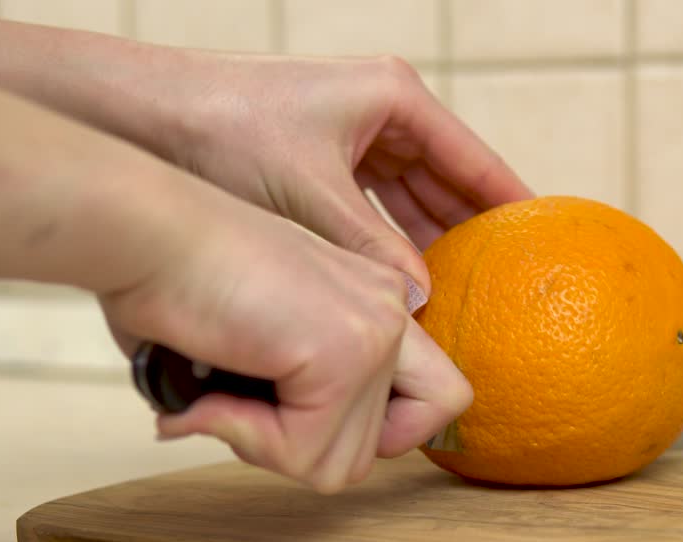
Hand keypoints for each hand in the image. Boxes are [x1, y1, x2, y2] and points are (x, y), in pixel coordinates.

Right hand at [99, 187, 471, 492]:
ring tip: (221, 391)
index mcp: (378, 299)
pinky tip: (212, 392)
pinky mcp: (345, 349)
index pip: (439, 400)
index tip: (303, 416)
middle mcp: (391, 308)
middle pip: (387, 446)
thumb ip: (297, 396)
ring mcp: (377, 328)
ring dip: (269, 447)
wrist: (140, 231)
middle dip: (304, 448)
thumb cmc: (168, 276)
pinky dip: (247, 438)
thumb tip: (291, 453)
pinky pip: (305, 451)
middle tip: (241, 405)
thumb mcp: (258, 343)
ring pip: (343, 463)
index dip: (377, 432)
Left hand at [156, 53, 533, 294]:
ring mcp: (352, 130)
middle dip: (469, 230)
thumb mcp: (310, 197)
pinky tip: (403, 277)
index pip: (472, 159)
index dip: (509, 203)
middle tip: (501, 284)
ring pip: (411, 194)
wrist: (140, 114)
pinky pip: (376, 202)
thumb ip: (370, 249)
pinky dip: (390, 237)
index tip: (542, 243)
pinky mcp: (322, 154)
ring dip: (429, 239)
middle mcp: (380, 109)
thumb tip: (420, 303)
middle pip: (446, 178)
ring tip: (461, 291)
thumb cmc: (221, 132)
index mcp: (393, 97)